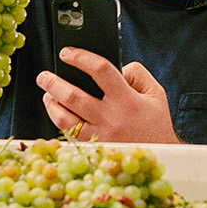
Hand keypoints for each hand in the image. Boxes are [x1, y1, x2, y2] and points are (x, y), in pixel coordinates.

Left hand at [36, 49, 180, 143]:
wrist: (161, 154)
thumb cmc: (156, 123)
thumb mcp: (155, 92)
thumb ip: (137, 73)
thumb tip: (116, 67)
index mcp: (127, 100)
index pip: (100, 70)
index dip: (80, 58)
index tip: (67, 53)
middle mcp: (112, 118)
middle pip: (74, 96)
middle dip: (53, 83)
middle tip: (44, 76)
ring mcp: (101, 136)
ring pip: (65, 119)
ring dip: (51, 104)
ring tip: (47, 94)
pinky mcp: (95, 149)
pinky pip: (70, 136)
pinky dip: (59, 122)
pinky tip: (57, 113)